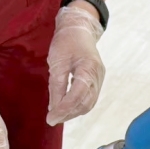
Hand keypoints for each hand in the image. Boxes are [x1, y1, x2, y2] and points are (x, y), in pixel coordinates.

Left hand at [46, 6, 105, 125]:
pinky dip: (77, 105)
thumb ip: (57, 86)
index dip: (64, 109)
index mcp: (88, 68)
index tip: (50, 119)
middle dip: (69, 113)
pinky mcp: (96, 81)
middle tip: (52, 119)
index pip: (77, 96)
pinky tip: (65, 107)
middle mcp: (97, 76)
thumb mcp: (57, 62)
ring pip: (88, 103)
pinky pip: (89, 98)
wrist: (79, 29)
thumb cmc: (66, 42)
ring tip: (57, 115)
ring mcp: (99, 79)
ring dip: (73, 112)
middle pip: (85, 103)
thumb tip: (54, 107)